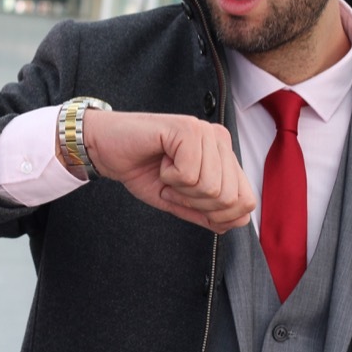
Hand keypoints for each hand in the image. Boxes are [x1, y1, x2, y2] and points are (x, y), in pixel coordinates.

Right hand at [80, 110, 254, 233]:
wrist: (106, 148)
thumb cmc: (141, 168)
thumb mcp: (178, 199)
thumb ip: (207, 212)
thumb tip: (235, 223)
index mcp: (224, 155)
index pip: (246, 201)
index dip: (218, 215)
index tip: (188, 200)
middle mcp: (220, 139)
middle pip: (230, 198)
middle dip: (195, 203)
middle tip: (173, 185)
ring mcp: (205, 132)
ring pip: (211, 187)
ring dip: (180, 189)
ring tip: (166, 171)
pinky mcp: (187, 129)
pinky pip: (190, 175)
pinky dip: (169, 177)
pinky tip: (160, 161)